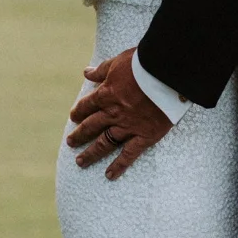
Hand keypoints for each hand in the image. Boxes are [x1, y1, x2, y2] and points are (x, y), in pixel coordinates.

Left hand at [67, 46, 172, 180]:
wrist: (166, 74)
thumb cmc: (143, 64)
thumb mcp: (118, 62)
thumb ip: (102, 70)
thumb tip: (86, 73)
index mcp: (106, 94)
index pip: (86, 106)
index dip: (79, 111)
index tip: (74, 116)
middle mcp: (113, 113)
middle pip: (91, 126)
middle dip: (79, 135)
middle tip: (70, 143)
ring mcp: (128, 126)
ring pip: (104, 143)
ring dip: (91, 153)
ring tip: (80, 162)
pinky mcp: (144, 136)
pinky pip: (129, 154)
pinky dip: (118, 166)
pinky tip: (109, 175)